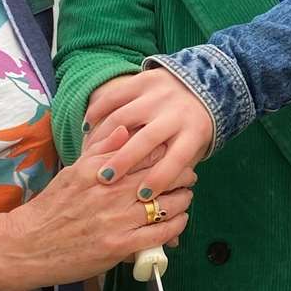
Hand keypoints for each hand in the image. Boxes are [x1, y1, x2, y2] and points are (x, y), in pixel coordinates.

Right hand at [5, 126, 195, 284]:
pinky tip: (179, 222)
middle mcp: (111, 192)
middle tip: (188, 175)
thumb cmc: (51, 208)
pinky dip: (175, 227)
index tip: (175, 153)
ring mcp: (116, 220)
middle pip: (163, 176)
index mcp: (101, 170)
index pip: (146, 153)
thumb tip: (125, 129)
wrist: (28, 245)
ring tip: (185, 198)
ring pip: (166, 205)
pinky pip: (159, 234)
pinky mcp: (119, 246)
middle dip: (182, 174)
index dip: (168, 151)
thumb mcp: (72, 171)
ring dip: (182, 200)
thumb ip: (101, 150)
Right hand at [84, 69, 213, 196]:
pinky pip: (115, 96)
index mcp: (194, 132)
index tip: (142, 195)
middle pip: (147, 139)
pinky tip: (87, 128)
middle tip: (106, 179)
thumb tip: (166, 211)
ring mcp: (160, 93)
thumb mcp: (195, 149)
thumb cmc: (194, 128)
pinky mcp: (145, 79)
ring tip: (90, 151)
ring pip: (125, 117)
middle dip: (125, 161)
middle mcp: (177, 112)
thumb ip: (178, 173)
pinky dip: (98, 110)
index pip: (176, 159)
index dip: (160, 178)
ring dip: (104, 138)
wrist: (203, 83)